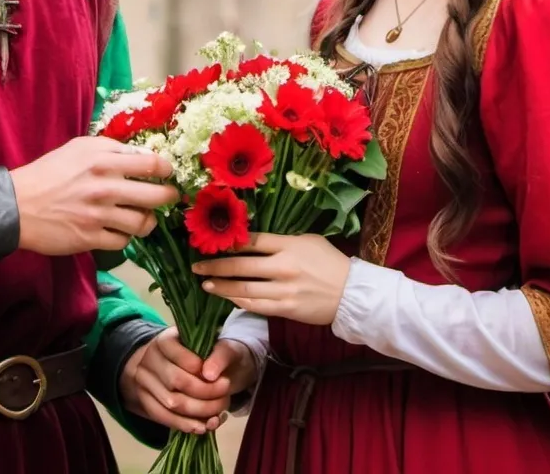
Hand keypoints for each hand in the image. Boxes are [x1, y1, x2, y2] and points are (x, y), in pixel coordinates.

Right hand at [10, 137, 177, 254]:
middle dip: (169, 197)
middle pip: (156, 196)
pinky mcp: (91, 239)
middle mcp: (105, 188)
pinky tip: (121, 229)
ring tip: (145, 216)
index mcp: (103, 161)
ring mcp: (99, 216)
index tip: (168, 173)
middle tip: (169, 197)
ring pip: (143, 222)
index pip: (152, 164)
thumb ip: (111, 148)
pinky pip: (123, 242)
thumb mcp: (79, 148)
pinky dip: (126, 236)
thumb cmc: (49, 172)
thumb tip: (139, 154)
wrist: (17, 205)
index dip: (167, 169)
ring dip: (149, 220)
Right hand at [119, 328, 254, 433]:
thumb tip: (210, 375)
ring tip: (219, 413)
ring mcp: (144, 381)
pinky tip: (202, 427)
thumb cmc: (201, 353)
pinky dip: (185, 425)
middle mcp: (150, 358)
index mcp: (166, 339)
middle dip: (206, 393)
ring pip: (171, 403)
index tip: (223, 378)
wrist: (174, 363)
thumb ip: (219, 354)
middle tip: (226, 397)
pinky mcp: (144, 402)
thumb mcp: (214, 344)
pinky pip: (163, 418)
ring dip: (199, 412)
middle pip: (176, 381)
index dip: (204, 370)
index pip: (183, 357)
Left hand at [193, 233, 350, 324]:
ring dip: (222, 287)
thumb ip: (282, 241)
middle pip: (241, 265)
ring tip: (205, 284)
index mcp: (288, 245)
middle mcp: (283, 267)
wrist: (351, 293)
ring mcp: (284, 290)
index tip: (211, 244)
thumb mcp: (308, 241)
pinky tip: (227, 298)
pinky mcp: (286, 308)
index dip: (228, 243)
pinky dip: (239, 302)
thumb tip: (254, 241)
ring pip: (244, 289)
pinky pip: (256, 306)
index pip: (251, 241)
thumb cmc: (329, 262)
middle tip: (197, 266)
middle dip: (216, 266)